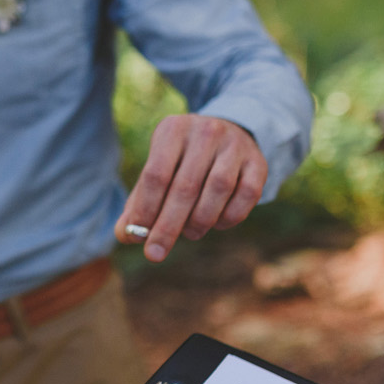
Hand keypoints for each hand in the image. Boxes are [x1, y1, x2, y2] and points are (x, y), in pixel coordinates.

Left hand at [115, 115, 266, 261]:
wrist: (227, 136)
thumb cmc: (182, 162)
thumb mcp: (158, 172)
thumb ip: (139, 204)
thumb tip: (125, 235)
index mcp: (173, 129)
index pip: (155, 174)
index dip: (146, 209)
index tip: (138, 238)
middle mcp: (205, 131)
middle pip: (185, 187)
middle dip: (168, 226)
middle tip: (155, 254)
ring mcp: (235, 144)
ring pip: (217, 190)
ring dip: (200, 221)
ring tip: (190, 233)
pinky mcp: (258, 161)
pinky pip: (246, 196)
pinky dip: (229, 217)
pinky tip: (216, 223)